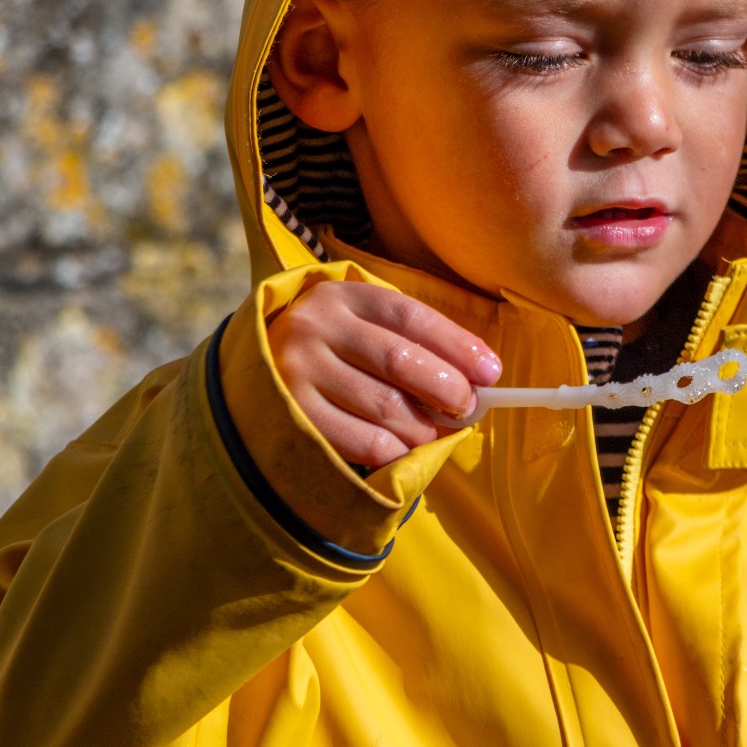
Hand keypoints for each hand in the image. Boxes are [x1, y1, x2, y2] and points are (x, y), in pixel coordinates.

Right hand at [267, 282, 501, 468]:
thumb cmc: (333, 350)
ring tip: (435, 430)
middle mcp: (314, 327)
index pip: (410, 317)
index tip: (491, 373)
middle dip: (447, 389)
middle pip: (399, 361)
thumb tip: (478, 379)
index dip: (457, 345)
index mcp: (341, 296)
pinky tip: (404, 447)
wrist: (256, 372)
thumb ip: (412, 341)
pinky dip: (397, 451)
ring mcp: (297, 372)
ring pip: (386, 408)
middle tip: (467, 408)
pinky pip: (364, 443)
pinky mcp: (293, 417)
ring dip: (425, 427)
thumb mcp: (362, 325)